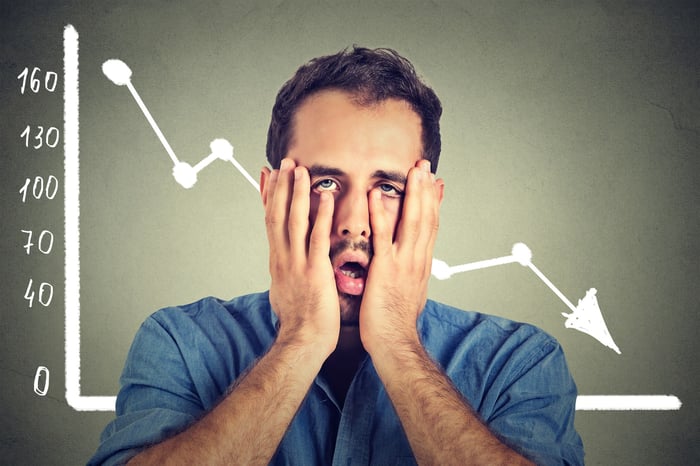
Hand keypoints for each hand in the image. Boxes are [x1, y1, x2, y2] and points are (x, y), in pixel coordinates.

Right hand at [262, 158, 339, 355]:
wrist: (302, 342)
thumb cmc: (299, 321)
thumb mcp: (285, 291)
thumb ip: (286, 272)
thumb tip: (284, 263)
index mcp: (278, 261)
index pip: (270, 221)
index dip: (269, 196)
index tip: (268, 175)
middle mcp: (283, 258)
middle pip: (277, 214)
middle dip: (280, 186)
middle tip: (284, 162)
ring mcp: (297, 264)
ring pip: (294, 220)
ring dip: (297, 193)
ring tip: (300, 169)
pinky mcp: (315, 271)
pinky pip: (318, 238)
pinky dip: (321, 216)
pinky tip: (327, 197)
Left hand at [359, 160, 441, 354]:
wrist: (394, 342)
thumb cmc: (395, 323)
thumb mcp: (407, 293)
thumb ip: (407, 274)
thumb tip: (409, 266)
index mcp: (420, 264)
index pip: (431, 227)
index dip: (433, 203)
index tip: (435, 183)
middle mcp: (417, 260)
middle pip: (426, 218)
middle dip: (427, 190)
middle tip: (426, 166)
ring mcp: (403, 263)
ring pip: (413, 222)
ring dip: (413, 194)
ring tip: (414, 171)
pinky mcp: (385, 269)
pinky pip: (384, 237)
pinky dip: (382, 214)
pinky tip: (378, 196)